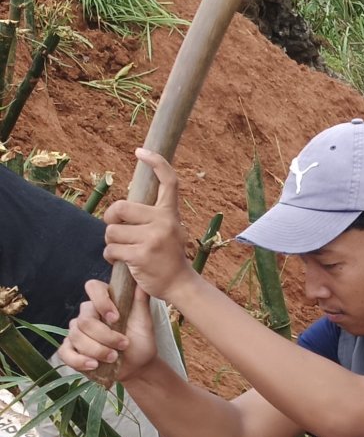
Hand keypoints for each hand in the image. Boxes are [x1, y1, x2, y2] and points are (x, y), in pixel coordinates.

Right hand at [59, 275, 159, 380]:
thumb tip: (141, 281)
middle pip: (85, 320)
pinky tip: (94, 365)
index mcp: (104, 302)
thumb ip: (140, 301)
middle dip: (105, 336)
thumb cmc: (141, 342)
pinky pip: (65, 352)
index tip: (116, 318)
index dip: (102, 302)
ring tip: (113, 357)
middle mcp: (87, 314)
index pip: (93, 287)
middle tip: (123, 345)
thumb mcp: (144, 322)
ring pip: (76, 336)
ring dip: (97, 350)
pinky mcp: (70, 350)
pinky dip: (79, 360)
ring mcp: (77, 332)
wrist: (137, 367)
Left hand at [103, 150, 191, 301]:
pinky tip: (119, 261)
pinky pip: (111, 249)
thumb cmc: (168, 257)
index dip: (155, 162)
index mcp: (170, 213)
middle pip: (120, 207)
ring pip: (112, 231)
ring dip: (111, 242)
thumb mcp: (170, 230)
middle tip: (116, 230)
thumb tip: (123, 207)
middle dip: (111, 220)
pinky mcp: (141, 255)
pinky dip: (110, 256)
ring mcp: (153, 238)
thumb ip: (153, 216)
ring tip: (122, 250)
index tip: (141, 152)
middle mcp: (164, 222)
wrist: (180, 284)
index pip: (168, 181)